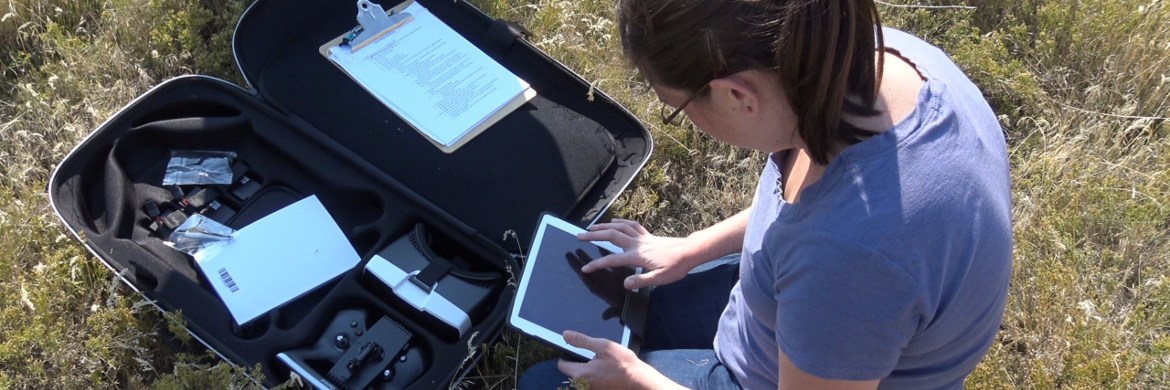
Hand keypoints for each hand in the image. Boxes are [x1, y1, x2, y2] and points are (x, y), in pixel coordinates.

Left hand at [557, 331, 680, 389]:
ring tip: (604, 366)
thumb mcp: (604, 346)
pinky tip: (608, 373)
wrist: (640, 381)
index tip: (575, 351)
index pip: (562, 365)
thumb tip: (566, 335)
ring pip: (583, 379)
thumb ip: (582, 341)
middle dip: (580, 364)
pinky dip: (597, 378)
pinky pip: (592, 384)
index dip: (567, 355)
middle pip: (572, 373)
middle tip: (595, 358)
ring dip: (589, 372)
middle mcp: (584, 386)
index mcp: (582, 374)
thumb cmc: (625, 365)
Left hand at [566, 249, 630, 319]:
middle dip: (577, 261)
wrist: (641, 304)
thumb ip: (611, 312)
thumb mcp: (620, 309)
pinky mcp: (619, 274)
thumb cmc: (631, 306)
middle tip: (568, 253)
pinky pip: (608, 263)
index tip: (569, 258)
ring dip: (587, 258)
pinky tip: (599, 247)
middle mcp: (603, 283)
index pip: (586, 276)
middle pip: (587, 270)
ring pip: (595, 266)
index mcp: (601, 289)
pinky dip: (603, 254)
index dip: (577, 267)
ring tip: (578, 250)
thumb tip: (604, 316)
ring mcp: (609, 278)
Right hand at [576, 219, 695, 289]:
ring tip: (591, 227)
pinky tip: (615, 221)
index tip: (585, 268)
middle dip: (593, 235)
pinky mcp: (647, 235)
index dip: (597, 264)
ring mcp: (642, 238)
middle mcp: (636, 244)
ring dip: (604, 226)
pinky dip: (621, 221)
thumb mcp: (659, 279)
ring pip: (619, 227)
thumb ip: (641, 281)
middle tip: (579, 236)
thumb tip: (625, 284)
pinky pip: (632, 225)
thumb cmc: (676, 267)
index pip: (612, 259)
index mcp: (636, 256)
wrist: (689, 252)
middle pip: (611, 235)